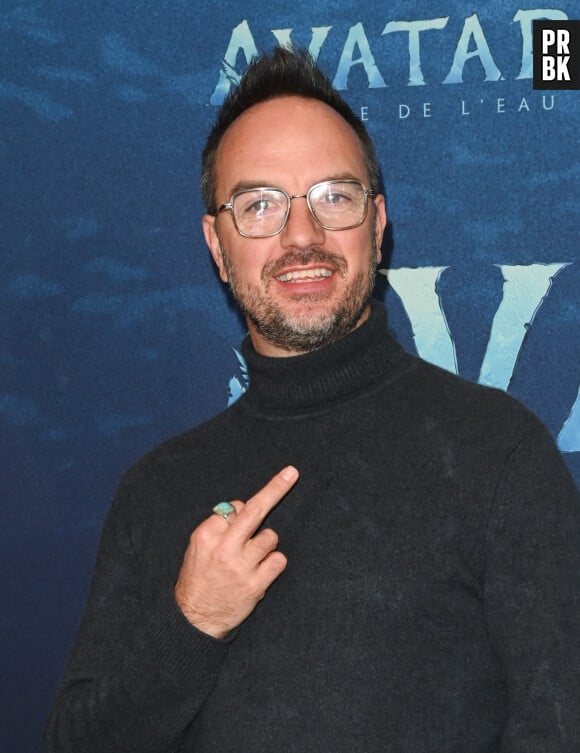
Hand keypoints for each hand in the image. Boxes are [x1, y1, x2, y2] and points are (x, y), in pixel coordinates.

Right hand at [174, 465, 298, 638]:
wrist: (196, 618)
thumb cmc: (199, 576)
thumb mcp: (196, 546)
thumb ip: (218, 526)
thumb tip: (242, 506)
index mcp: (206, 535)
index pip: (235, 507)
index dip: (240, 512)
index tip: (240, 516)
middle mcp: (224, 548)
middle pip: (255, 510)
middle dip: (276, 488)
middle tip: (293, 473)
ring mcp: (242, 567)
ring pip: (270, 537)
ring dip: (265, 544)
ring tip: (250, 559)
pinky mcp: (256, 585)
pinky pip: (279, 560)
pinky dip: (273, 563)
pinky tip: (260, 572)